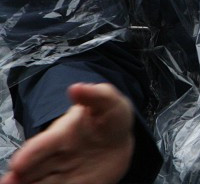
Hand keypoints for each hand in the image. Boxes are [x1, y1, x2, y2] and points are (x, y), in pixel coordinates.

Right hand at [0, 82, 134, 183]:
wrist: (119, 141)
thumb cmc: (109, 118)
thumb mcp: (108, 102)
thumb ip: (95, 95)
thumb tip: (76, 88)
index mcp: (61, 136)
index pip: (42, 145)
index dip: (30, 154)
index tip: (18, 164)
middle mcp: (56, 157)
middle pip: (34, 169)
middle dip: (20, 177)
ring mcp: (63, 174)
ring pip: (42, 183)